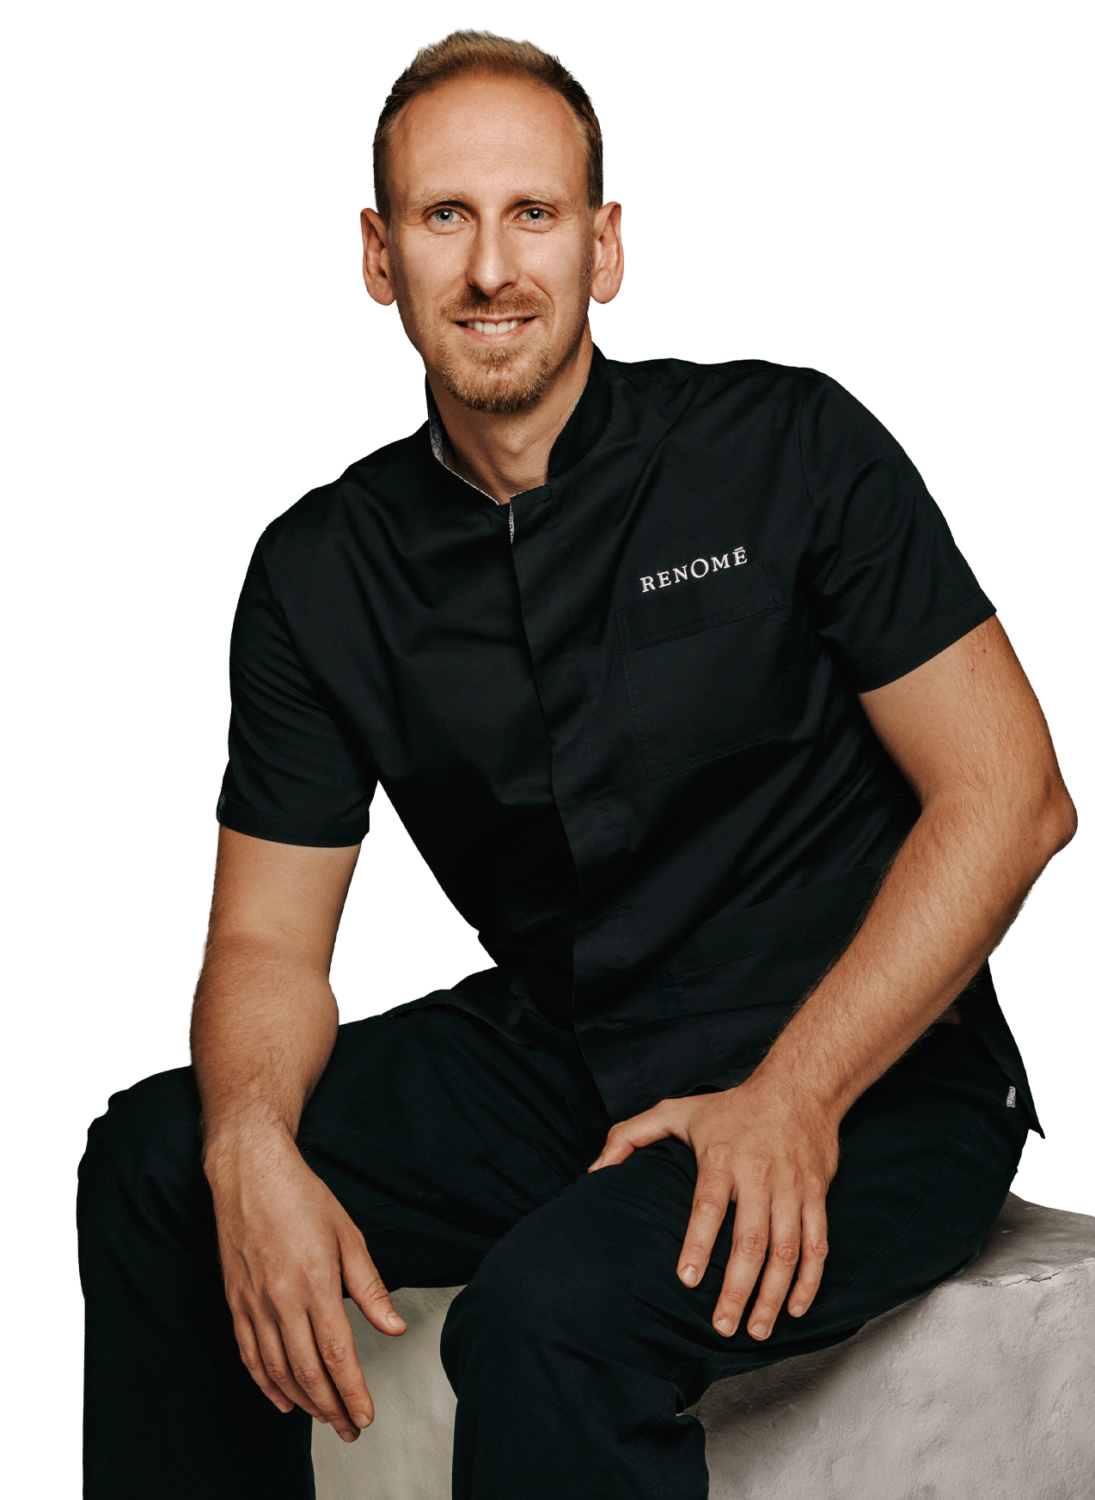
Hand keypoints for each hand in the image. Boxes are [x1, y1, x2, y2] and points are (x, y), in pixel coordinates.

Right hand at [204, 1128, 405, 1441]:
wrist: (250, 1172)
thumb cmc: (301, 1197)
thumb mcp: (348, 1235)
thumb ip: (369, 1287)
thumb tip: (393, 1326)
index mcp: (314, 1282)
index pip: (337, 1353)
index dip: (352, 1391)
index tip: (366, 1415)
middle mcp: (280, 1298)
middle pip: (307, 1371)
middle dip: (331, 1407)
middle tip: (350, 1428)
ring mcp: (254, 1303)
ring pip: (278, 1370)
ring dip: (302, 1402)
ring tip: (325, 1418)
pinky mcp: (236, 1302)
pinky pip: (250, 1356)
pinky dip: (266, 1385)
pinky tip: (282, 1400)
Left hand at [587, 1079, 838, 1340]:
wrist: (798, 1088)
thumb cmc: (731, 1106)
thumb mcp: (675, 1110)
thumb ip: (628, 1136)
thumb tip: (594, 1172)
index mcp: (721, 1157)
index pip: (708, 1205)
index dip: (698, 1243)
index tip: (688, 1280)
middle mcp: (759, 1174)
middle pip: (750, 1240)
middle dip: (737, 1289)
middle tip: (722, 1327)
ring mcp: (791, 1187)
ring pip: (786, 1250)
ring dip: (772, 1294)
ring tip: (756, 1330)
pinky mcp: (816, 1195)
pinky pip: (817, 1244)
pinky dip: (809, 1280)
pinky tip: (794, 1309)